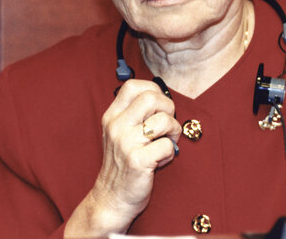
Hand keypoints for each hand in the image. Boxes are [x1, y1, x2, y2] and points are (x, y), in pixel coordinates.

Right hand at [65, 79, 181, 236]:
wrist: (111, 199)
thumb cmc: (123, 162)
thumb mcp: (120, 132)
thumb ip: (135, 113)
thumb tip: (163, 97)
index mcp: (112, 116)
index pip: (132, 86)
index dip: (152, 89)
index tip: (158, 105)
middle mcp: (116, 126)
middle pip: (151, 97)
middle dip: (168, 108)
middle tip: (167, 124)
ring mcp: (125, 144)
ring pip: (164, 120)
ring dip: (174, 132)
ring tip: (167, 143)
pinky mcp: (137, 161)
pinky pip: (167, 145)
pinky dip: (170, 152)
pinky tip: (161, 160)